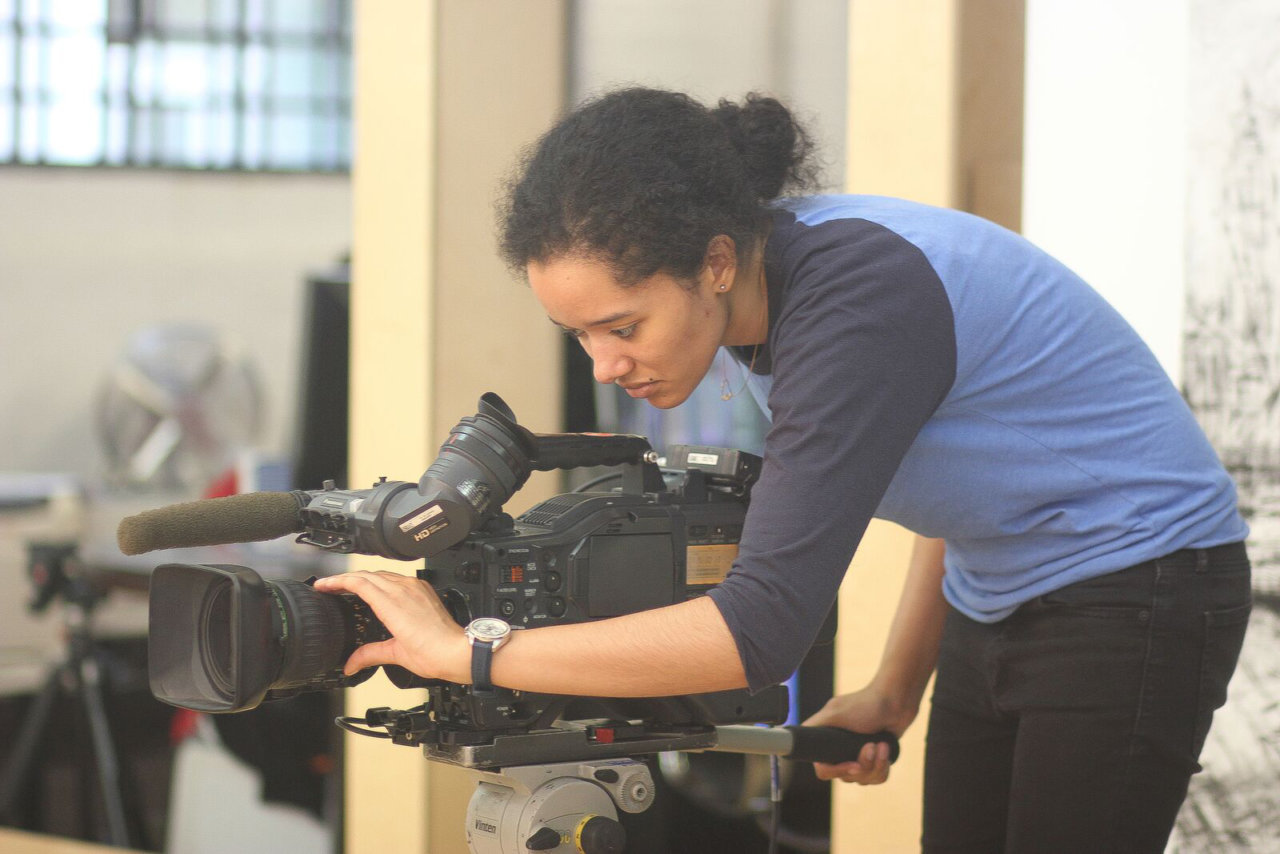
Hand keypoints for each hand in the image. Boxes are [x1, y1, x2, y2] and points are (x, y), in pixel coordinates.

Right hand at [312, 571, 467, 681]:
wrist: (457, 651)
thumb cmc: (432, 652)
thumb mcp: (395, 654)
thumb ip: (369, 654)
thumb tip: (351, 664)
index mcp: (392, 604)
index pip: (358, 582)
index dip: (336, 581)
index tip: (322, 585)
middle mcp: (403, 590)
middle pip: (367, 575)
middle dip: (344, 579)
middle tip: (329, 586)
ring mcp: (415, 587)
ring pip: (382, 574)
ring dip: (363, 578)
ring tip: (349, 586)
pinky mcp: (423, 589)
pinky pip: (398, 578)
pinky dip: (381, 580)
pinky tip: (377, 588)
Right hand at [802, 685, 915, 784]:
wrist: (896, 702)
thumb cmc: (866, 704)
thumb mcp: (835, 712)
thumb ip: (815, 725)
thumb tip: (792, 735)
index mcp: (827, 741)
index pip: (823, 770)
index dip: (837, 771)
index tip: (852, 763)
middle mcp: (840, 752)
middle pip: (846, 777)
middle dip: (863, 764)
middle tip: (871, 745)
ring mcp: (858, 757)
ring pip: (863, 780)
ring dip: (876, 764)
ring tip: (882, 745)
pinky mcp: (875, 760)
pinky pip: (877, 778)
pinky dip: (884, 766)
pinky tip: (886, 749)